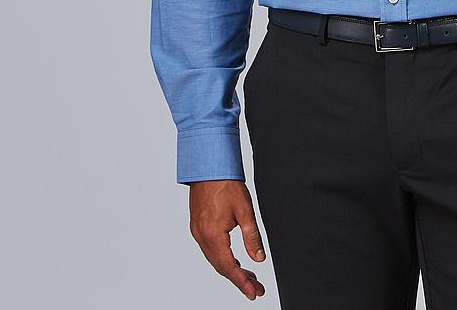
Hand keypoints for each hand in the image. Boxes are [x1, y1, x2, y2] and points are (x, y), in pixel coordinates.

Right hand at [188, 180, 266, 300]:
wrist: (208, 165)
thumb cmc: (225, 183)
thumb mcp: (245, 209)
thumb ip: (252, 236)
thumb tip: (259, 259)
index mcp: (213, 235)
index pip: (229, 267)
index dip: (242, 282)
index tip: (254, 293)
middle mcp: (202, 236)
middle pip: (221, 266)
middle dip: (239, 279)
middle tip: (256, 287)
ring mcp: (197, 231)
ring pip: (214, 259)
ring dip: (231, 269)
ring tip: (249, 276)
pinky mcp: (197, 226)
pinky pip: (209, 250)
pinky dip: (222, 258)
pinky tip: (233, 259)